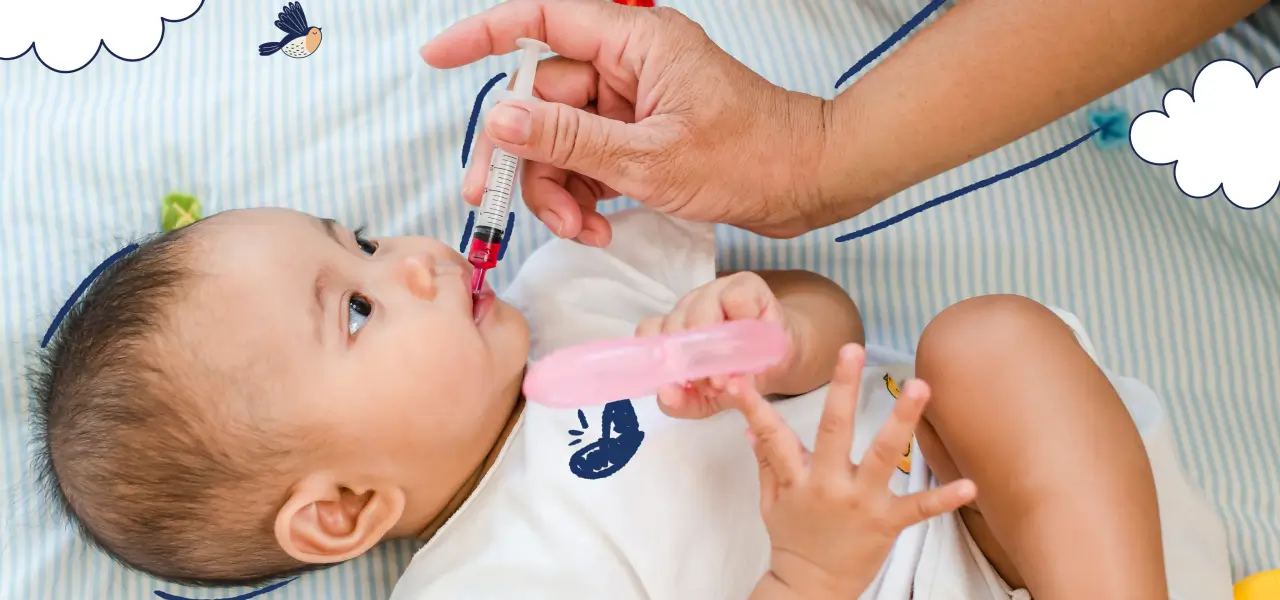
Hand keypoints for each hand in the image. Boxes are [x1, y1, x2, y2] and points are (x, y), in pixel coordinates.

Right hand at [421, 0, 829, 244]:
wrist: (810, 183)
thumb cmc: (751, 157)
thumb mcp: (650, 158)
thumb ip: (569, 139)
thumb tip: (499, 120)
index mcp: (633, 43)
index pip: (540, 20)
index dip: (483, 35)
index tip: (436, 58)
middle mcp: (628, 66)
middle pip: (541, 97)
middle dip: (520, 154)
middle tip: (492, 199)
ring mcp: (634, 105)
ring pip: (560, 138)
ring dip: (556, 188)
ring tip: (580, 230)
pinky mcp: (642, 139)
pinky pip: (588, 161)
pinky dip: (583, 198)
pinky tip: (598, 229)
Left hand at [634, 272, 798, 419]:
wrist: (781, 362)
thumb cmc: (738, 377)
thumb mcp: (707, 400)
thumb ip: (682, 402)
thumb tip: (668, 395)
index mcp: (672, 331)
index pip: (650, 332)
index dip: (660, 358)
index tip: (676, 384)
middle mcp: (687, 308)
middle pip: (675, 325)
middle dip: (693, 361)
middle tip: (715, 385)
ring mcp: (714, 292)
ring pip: (700, 312)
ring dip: (716, 347)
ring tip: (733, 371)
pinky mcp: (744, 284)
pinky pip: (735, 299)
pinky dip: (743, 322)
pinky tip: (753, 338)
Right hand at [731, 344, 976, 598]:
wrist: (811, 587)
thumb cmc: (793, 540)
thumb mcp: (771, 501)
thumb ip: (767, 461)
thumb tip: (751, 427)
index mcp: (798, 478)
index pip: (772, 434)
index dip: (754, 407)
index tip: (737, 381)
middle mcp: (829, 484)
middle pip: (834, 430)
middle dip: (843, 387)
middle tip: (853, 350)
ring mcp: (861, 502)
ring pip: (883, 455)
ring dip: (902, 419)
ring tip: (920, 387)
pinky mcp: (887, 523)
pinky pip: (919, 509)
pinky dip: (945, 498)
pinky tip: (969, 485)